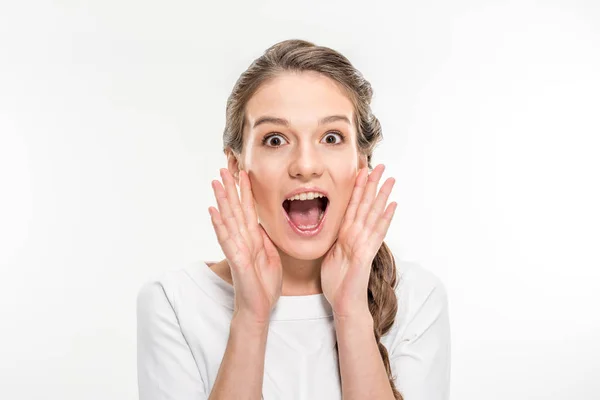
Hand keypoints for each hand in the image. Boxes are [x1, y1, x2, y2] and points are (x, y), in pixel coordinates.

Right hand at [208, 168, 282, 325]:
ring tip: (216, 182)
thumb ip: (265, 239)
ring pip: (228, 220)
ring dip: (222, 200)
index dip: (246, 191)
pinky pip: (227, 239)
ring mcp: (238, 249)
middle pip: (235, 210)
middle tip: (224, 168)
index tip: (243, 173)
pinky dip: (219, 224)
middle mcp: (243, 240)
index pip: (249, 210)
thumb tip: (262, 223)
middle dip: (230, 189)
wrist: (259, 308)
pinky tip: (213, 211)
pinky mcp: (236, 260)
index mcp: (253, 238)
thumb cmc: (264, 285)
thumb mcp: (271, 256)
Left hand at [320, 164, 396, 319]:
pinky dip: (384, 219)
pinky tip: (392, 205)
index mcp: (346, 235)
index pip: (352, 207)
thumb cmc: (338, 283)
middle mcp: (358, 236)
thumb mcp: (330, 255)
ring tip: (390, 178)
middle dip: (372, 185)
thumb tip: (331, 228)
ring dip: (381, 196)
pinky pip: (376, 233)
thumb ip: (334, 240)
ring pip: (373, 214)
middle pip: (366, 206)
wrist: (344, 304)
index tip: (360, 171)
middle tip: (380, 166)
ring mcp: (364, 244)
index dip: (356, 189)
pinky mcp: (366, 254)